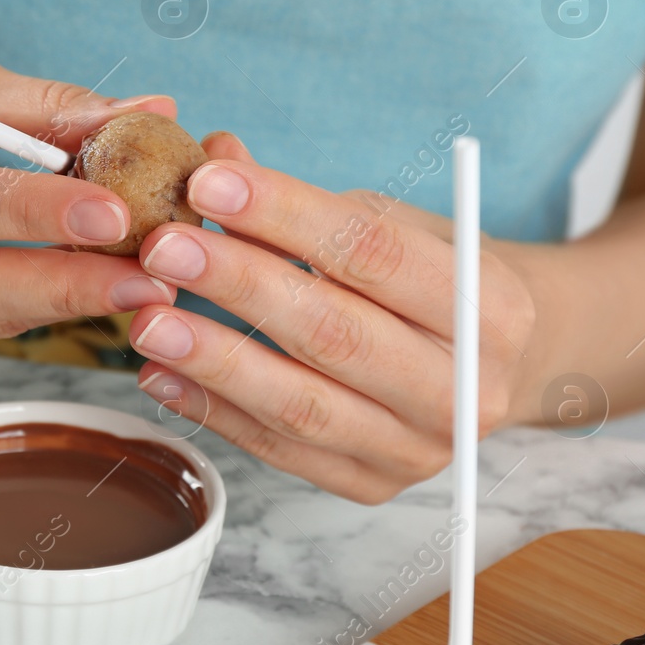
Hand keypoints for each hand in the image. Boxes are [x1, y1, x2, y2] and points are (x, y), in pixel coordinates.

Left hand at [127, 133, 538, 502]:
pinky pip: (281, 450)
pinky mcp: (372, 485)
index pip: (374, 254)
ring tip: (147, 320)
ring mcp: (419, 449)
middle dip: (240, 285)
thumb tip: (217, 159)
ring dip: (215, 360)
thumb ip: (306, 203)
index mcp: (489, 305)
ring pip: (303, 405)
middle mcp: (465, 389)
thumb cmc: (432, 279)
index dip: (285, 214)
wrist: (497, 367)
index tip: (208, 181)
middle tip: (163, 248)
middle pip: (335, 334)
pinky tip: (160, 375)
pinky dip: (214, 412)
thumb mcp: (394, 224)